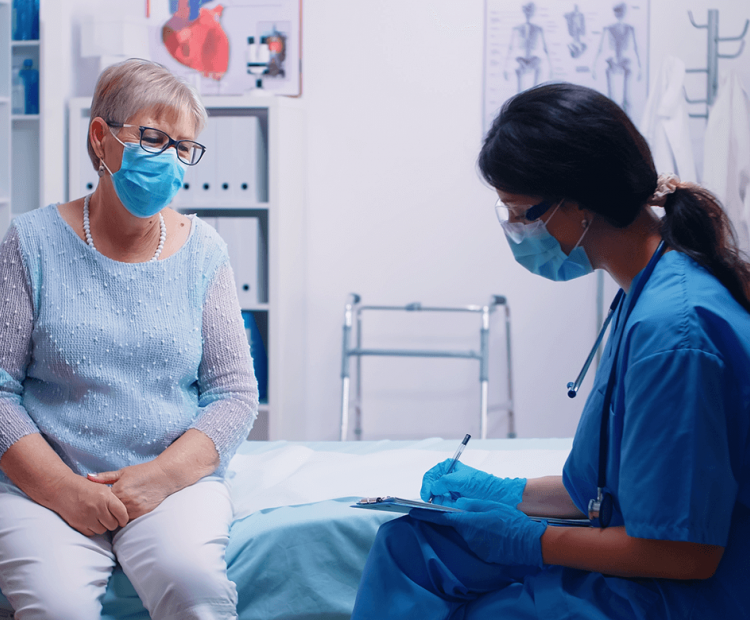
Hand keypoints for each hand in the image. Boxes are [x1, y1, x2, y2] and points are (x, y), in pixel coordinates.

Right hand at [52, 475, 128, 536]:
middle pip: (113, 524)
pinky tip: (90, 521)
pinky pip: (91, 533)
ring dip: (102, 526)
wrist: (62, 488)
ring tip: (98, 518)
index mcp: (106, 497)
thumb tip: (125, 513)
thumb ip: (113, 499)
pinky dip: (92, 529)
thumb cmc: (84, 486)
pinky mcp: (78, 524)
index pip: (122, 514)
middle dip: (113, 522)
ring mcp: (87, 517)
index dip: (124, 518)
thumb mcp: (102, 487)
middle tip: (109, 518)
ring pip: (102, 530)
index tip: (122, 519)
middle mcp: (97, 508)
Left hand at [88, 461, 175, 520]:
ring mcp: (135, 509)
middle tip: (103, 511)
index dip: (99, 503)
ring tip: (114, 513)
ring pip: (118, 519)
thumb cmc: (142, 472)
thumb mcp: (123, 472)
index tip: (97, 503)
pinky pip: (129, 521)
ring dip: (116, 517)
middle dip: (105, 513)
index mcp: (119, 490)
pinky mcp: (143, 514)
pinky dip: (126, 518)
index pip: (101, 503)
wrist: (164, 476)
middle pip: (108, 513)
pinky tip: (126, 513)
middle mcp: (126, 501)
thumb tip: (88, 477)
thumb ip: (104, 477)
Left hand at [411, 498, 546, 566]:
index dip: (425, 514)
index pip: (440, 517)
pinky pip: (476, 543)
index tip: (412, 511)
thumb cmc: (510, 521)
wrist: (528, 543)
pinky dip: (480, 537)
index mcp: (468, 521)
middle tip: (471, 513)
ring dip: (471, 528)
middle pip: (456, 526)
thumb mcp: (490, 506)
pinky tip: (493, 534)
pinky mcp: (482, 554)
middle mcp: (468, 536)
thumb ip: (471, 504)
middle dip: (458, 519)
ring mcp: (475, 547)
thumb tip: (458, 504)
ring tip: (489, 523)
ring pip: (466, 534)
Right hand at [420, 459, 525, 507]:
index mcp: (448, 467)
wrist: (496, 495)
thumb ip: (443, 482)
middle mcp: (448, 477)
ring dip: (440, 501)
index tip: (427, 495)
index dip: (426, 485)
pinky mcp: (454, 500)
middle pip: (432, 487)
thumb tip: (433, 488)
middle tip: (434, 502)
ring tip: (448, 503)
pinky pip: (444, 504)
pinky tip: (451, 506)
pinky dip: (445, 506)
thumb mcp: (461, 480)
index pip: (430, 475)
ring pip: (437, 497)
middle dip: (433, 495)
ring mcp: (451, 489)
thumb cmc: (482, 484)